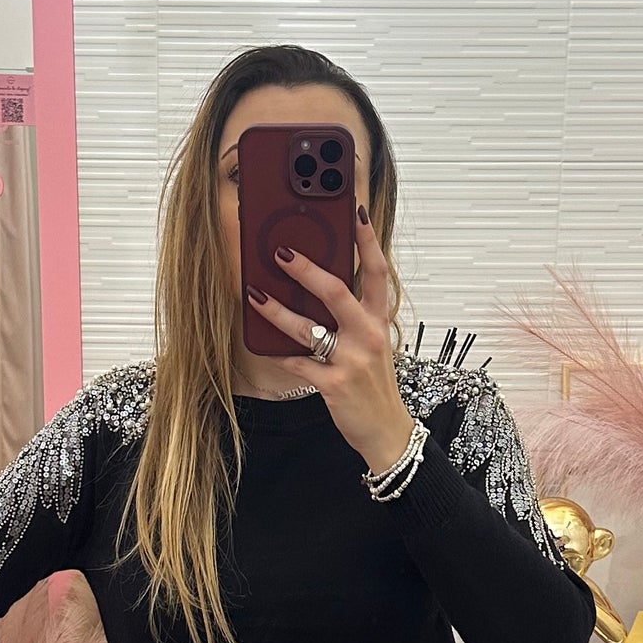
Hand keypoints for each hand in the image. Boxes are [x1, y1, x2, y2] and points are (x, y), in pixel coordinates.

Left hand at [246, 203, 416, 476]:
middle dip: (307, 269)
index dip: (368, 240)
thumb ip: (355, 317)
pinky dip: (277, 353)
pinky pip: (297, 363)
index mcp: (379, 320)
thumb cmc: (375, 385)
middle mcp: (367, 335)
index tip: (355, 211)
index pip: (377, 271)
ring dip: (276, 310)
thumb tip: (320, 288)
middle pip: (337, 291)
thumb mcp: (374, 345)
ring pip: (308, 327)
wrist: (388, 431)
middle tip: (281, 251)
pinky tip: (261, 343)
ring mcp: (351, 360)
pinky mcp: (333, 383)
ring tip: (255, 294)